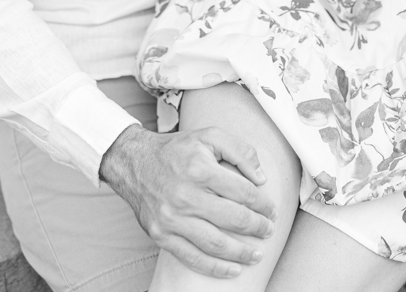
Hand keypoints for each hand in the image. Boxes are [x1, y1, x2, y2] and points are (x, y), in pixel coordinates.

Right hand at [101, 124, 276, 278]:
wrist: (134, 163)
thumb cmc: (176, 150)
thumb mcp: (209, 136)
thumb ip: (239, 150)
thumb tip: (260, 177)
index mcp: (200, 169)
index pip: (242, 192)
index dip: (262, 204)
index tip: (271, 209)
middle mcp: (185, 195)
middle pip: (232, 219)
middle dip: (257, 227)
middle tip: (268, 230)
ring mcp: (172, 218)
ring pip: (215, 243)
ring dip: (241, 253)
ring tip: (257, 254)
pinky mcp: (161, 235)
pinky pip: (192, 257)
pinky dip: (215, 268)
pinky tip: (232, 270)